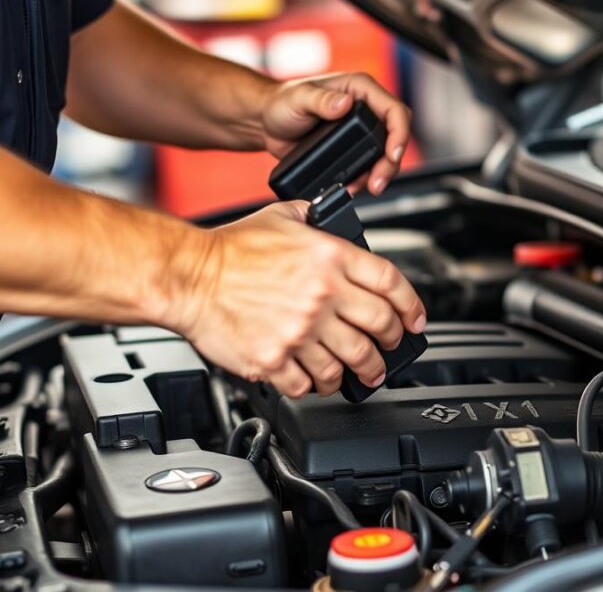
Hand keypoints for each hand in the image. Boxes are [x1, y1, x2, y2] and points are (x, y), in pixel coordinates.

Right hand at [166, 201, 426, 397]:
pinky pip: (311, 383)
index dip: (412, 306)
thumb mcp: (283, 216)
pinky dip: (318, 385)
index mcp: (330, 258)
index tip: (414, 320)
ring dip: (360, 371)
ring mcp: (301, 330)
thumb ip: (316, 218)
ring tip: (358, 372)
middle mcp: (322, 295)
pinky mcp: (275, 359)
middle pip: (381, 328)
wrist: (187, 276)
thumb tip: (333, 217)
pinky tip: (317, 379)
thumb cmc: (229, 249)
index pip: (392, 284)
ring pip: (351, 362)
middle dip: (392, 343)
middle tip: (389, 349)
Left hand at [259, 73, 412, 195]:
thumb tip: (344, 104)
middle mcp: (364, 108)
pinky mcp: (352, 148)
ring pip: (385, 154)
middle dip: (390, 163)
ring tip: (364, 188)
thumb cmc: (281, 102)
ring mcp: (360, 130)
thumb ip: (321, 100)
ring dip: (379, 174)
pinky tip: (353, 186)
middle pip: (395, 137)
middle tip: (377, 182)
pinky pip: (368, 164)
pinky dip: (365, 179)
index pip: (394, 110)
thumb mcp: (299, 98)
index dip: (399, 134)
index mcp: (360, 89)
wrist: (266, 123)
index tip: (392, 155)